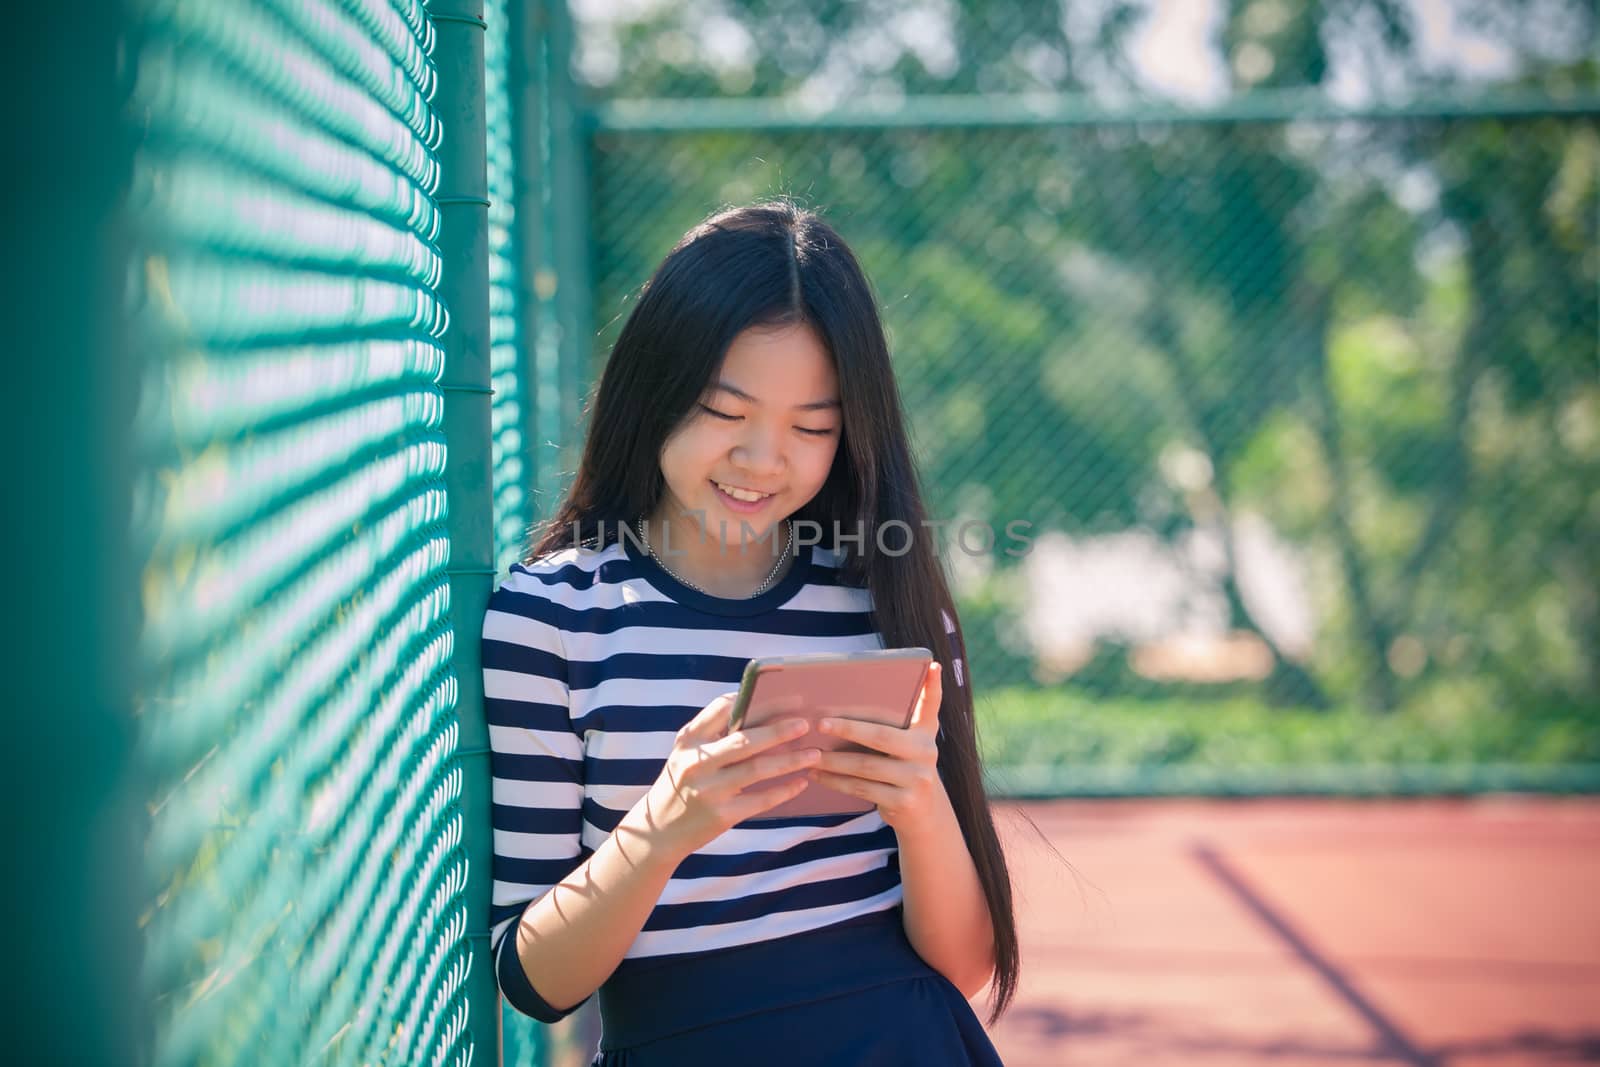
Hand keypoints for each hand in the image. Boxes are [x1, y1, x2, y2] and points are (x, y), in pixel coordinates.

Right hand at [641, 692, 821, 856]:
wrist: (658, 831)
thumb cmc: (682, 784)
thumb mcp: (686, 754)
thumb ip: (714, 735)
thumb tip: (760, 712)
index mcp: (688, 740)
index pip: (723, 709)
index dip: (755, 701)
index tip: (784, 697)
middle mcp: (697, 763)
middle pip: (746, 740)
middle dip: (779, 730)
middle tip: (806, 723)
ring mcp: (709, 790)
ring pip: (758, 769)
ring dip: (790, 760)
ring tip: (814, 753)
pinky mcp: (721, 816)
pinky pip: (761, 800)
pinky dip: (784, 790)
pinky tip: (801, 782)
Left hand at [810, 662, 944, 832]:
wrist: (923, 814)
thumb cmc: (905, 769)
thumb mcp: (910, 744)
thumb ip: (900, 721)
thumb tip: (868, 692)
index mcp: (925, 733)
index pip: (931, 705)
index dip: (933, 686)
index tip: (931, 665)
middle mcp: (926, 753)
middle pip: (882, 736)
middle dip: (848, 729)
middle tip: (820, 724)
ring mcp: (917, 779)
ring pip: (866, 766)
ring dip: (834, 761)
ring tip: (810, 755)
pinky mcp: (903, 802)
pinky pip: (862, 789)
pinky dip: (837, 782)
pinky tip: (818, 775)